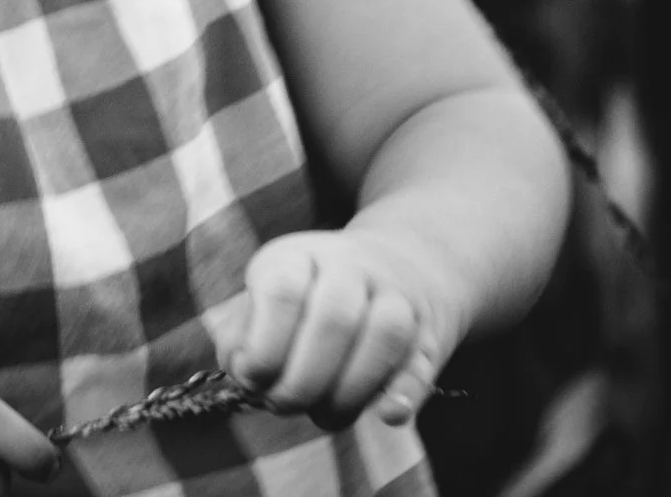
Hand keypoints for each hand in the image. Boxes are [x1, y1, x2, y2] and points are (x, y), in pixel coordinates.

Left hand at [209, 229, 462, 429]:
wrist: (400, 264)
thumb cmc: (310, 296)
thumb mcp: (265, 298)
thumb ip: (242, 334)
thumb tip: (242, 368)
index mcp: (297, 256)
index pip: (282, 292)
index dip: (264, 347)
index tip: (253, 380)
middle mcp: (350, 266)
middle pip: (335, 319)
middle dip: (304, 380)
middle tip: (286, 406)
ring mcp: (396, 295)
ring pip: (385, 335)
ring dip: (350, 391)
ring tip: (324, 415)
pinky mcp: (429, 332)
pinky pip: (422, 361)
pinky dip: (406, 392)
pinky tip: (388, 415)